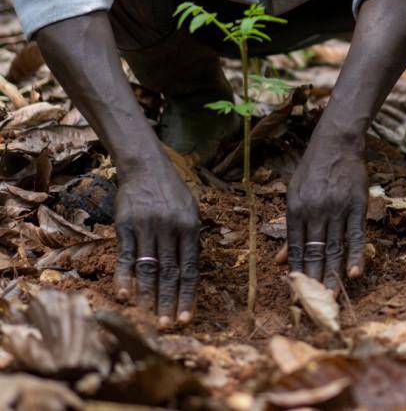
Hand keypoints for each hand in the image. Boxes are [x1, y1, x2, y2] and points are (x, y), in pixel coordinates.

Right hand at [114, 160, 199, 327]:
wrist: (146, 167)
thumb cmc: (172, 191)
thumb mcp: (191, 208)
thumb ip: (191, 237)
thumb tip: (191, 268)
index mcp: (189, 226)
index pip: (190, 266)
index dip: (188, 293)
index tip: (187, 316)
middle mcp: (169, 229)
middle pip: (170, 271)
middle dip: (169, 301)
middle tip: (168, 325)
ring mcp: (147, 228)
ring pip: (148, 267)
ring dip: (148, 295)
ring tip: (149, 317)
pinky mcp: (126, 226)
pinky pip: (126, 255)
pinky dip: (125, 276)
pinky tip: (125, 294)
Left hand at [287, 134, 367, 288]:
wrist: (336, 142)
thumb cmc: (312, 170)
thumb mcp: (293, 195)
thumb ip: (289, 228)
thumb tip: (280, 260)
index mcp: (296, 209)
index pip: (295, 249)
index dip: (297, 273)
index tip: (296, 295)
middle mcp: (315, 210)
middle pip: (314, 252)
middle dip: (313, 280)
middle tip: (314, 305)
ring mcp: (337, 208)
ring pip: (334, 248)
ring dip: (333, 274)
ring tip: (332, 297)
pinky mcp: (357, 204)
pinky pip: (356, 234)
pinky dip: (355, 255)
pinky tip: (355, 273)